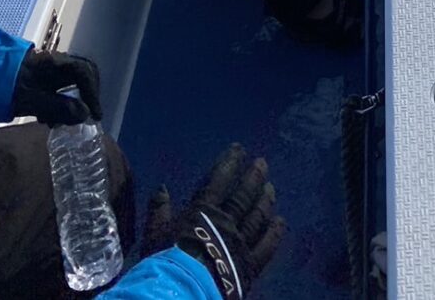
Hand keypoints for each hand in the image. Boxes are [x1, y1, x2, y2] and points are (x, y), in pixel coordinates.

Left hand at [11, 48, 101, 124]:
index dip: (92, 93)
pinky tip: (47, 118)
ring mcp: (47, 68)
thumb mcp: (30, 100)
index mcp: (55, 63)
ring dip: (73, 99)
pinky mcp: (38, 77)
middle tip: (87, 114)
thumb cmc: (3, 86)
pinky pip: (57, 87)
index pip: (84, 73)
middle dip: (88, 93)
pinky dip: (60, 101)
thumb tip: (84, 115)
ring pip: (70, 81)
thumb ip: (57, 107)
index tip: (94, 115)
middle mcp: (55, 62)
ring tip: (61, 122)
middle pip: (83, 73)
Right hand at [142, 145, 283, 296]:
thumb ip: (158, 211)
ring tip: (271, 187)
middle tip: (262, 163)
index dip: (230, 162)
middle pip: (244, 195)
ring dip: (265, 199)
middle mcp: (227, 221)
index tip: (239, 149)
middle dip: (253, 177)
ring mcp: (241, 242)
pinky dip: (274, 232)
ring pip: (257, 216)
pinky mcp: (250, 264)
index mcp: (204, 211)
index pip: (220, 179)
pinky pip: (266, 245)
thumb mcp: (154, 234)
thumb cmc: (166, 263)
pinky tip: (280, 221)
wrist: (182, 292)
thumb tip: (161, 188)